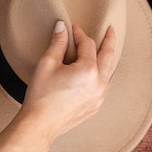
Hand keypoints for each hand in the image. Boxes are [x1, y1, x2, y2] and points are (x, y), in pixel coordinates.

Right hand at [18, 21, 116, 150]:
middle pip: (108, 56)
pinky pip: (104, 85)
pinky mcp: (96, 106)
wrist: (40, 125)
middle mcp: (99, 84)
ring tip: (106, 48)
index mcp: (88, 71)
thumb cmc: (41, 95)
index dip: (79, 34)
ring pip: (108, 71)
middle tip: (111, 30)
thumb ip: (58, 43)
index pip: (88, 45)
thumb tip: (62, 26)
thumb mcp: (47, 64)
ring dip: (107, 58)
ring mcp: (100, 97)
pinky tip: (97, 71)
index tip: (72, 28)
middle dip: (110, 41)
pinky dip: (102, 74)